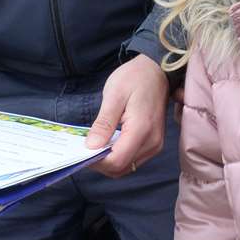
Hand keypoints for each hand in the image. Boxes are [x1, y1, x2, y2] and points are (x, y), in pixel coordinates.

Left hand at [86, 54, 168, 177]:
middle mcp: (152, 142)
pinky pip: (132, 159)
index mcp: (142, 130)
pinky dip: (118, 156)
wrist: (157, 70)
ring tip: (97, 143)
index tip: (82, 150)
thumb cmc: (135, 78)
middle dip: (101, 163)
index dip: (96, 161)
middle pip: (121, 168)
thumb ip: (104, 123)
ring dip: (109, 161)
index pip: (116, 161)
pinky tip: (109, 142)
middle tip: (86, 146)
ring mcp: (155, 144)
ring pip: (126, 167)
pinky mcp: (154, 143)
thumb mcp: (114, 95)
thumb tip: (91, 147)